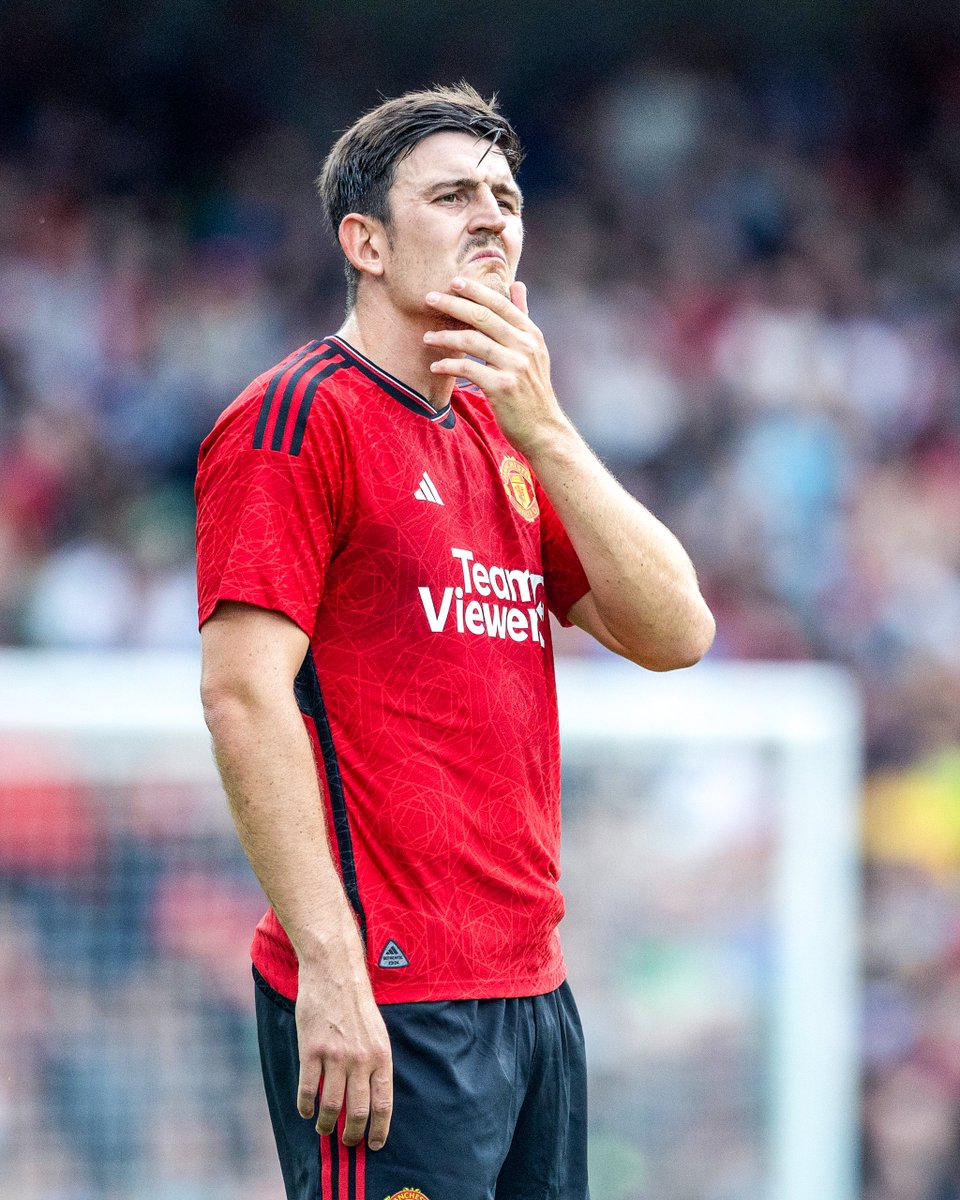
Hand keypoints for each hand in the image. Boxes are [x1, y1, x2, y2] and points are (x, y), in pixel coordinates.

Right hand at [295, 959, 392, 1150]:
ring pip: (331, 1107)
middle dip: (352, 1134)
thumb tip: (370, 1096)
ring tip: (323, 1129)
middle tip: (347, 1142)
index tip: (375, 1144)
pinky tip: (306, 1110)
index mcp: (382, 1055)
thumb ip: (374, 1063)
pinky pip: (308, 1090)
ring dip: (326, 1125)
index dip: (380, 1130)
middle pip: (357, 1112)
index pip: (384, 1104)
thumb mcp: (377, 1032)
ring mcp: (335, 1056)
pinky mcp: (311, 1050)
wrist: (335, 971)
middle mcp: (361, 1059)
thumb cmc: (356, 1002)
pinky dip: (306, 1106)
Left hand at [423, 277, 567, 452]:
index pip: (500, 303)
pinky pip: (468, 368)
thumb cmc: (532, 389)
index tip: (453, 282)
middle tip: (429, 298)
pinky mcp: (501, 387)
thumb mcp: (535, 350)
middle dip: (453, 304)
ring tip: (427, 337)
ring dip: (445, 336)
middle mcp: (524, 346)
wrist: (543, 429)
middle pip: (483, 316)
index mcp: (531, 334)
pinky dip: (449, 365)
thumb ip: (522, 317)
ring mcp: (514, 366)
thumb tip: (517, 284)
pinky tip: (436, 366)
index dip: (476, 290)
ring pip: (472, 340)